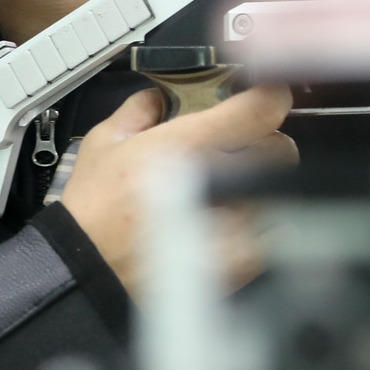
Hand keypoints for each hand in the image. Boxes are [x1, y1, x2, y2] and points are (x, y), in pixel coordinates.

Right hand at [61, 85, 296, 293]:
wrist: (88, 272)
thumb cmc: (93, 214)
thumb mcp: (103, 143)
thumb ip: (137, 111)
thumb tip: (156, 98)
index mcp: (187, 147)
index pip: (260, 110)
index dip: (270, 97)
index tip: (266, 97)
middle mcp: (217, 183)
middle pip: (280, 150)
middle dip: (263, 144)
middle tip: (237, 151)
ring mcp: (233, 225)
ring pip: (277, 190)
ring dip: (259, 185)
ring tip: (225, 193)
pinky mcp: (240, 261)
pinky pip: (272, 232)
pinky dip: (258, 224)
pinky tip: (228, 224)